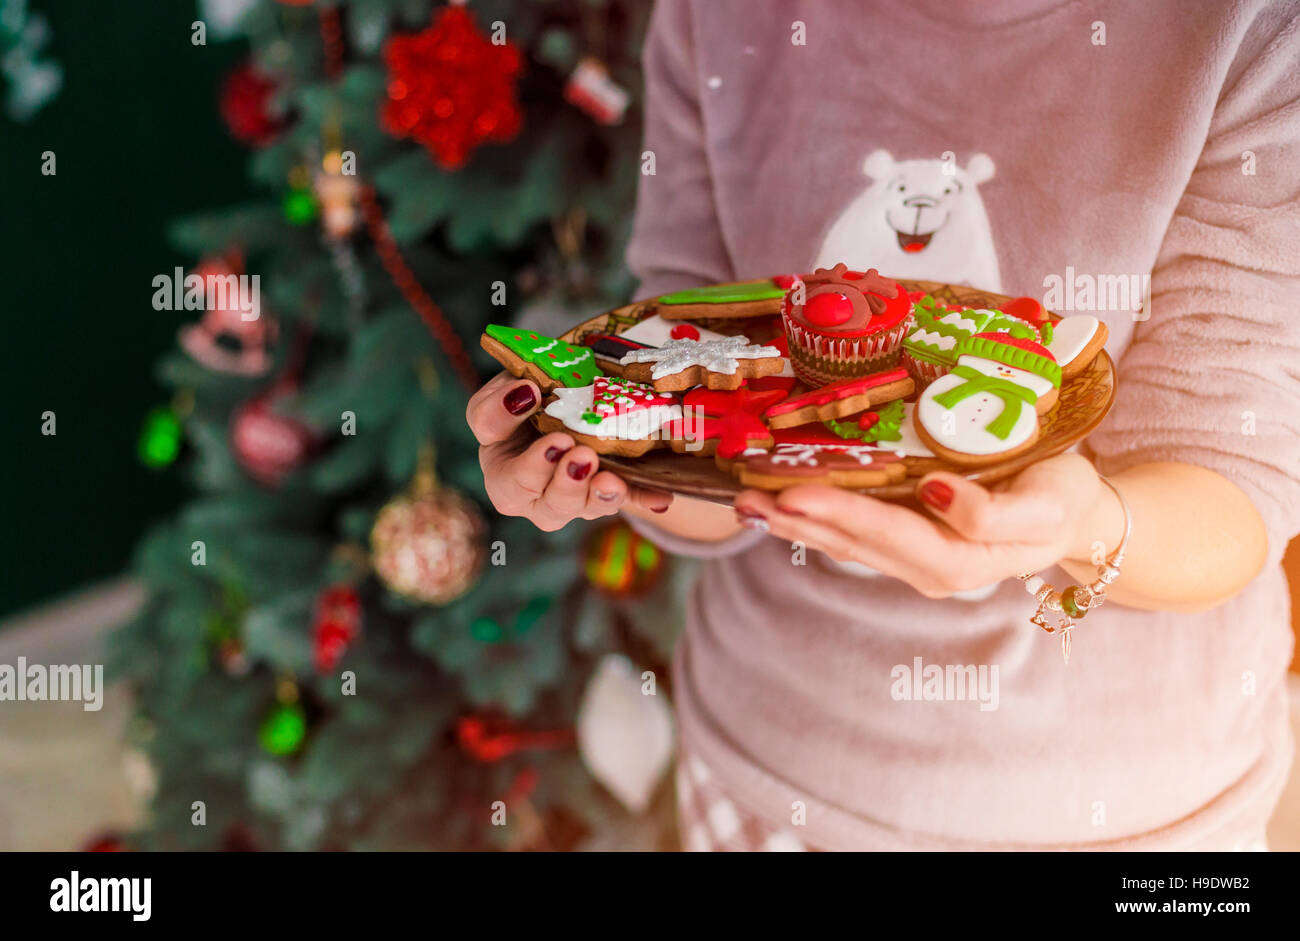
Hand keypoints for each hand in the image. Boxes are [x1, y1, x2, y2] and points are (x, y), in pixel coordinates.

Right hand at [466, 372, 672, 531]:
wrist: (554, 399)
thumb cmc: (519, 404)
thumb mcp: (496, 398)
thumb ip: (497, 404)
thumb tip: (524, 393)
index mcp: (506, 479)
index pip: (514, 482)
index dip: (535, 467)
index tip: (558, 442)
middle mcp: (540, 499)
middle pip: (553, 506)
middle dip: (571, 483)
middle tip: (585, 457)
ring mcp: (578, 499)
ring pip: (589, 507)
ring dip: (604, 495)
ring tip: (614, 481)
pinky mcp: (609, 491)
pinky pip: (629, 496)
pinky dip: (645, 496)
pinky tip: (661, 496)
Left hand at [733, 453, 1105, 597]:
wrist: (1079, 514)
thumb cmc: (1064, 500)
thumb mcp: (1048, 506)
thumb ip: (994, 513)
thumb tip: (937, 494)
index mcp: (964, 561)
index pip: (892, 535)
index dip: (843, 515)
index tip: (796, 493)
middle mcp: (932, 568)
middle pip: (856, 544)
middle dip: (799, 521)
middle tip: (747, 498)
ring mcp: (917, 560)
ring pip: (846, 544)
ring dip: (794, 524)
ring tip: (747, 503)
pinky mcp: (910, 545)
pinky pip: (856, 535)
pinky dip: (816, 520)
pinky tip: (783, 506)